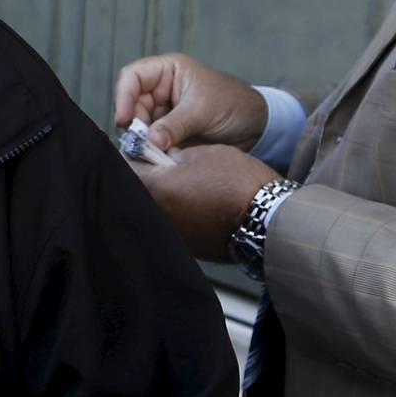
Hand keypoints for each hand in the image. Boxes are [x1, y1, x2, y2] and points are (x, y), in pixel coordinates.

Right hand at [113, 52, 267, 151]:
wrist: (259, 126)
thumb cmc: (235, 105)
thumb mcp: (203, 112)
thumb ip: (174, 125)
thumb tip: (149, 141)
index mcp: (167, 71)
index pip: (132, 77)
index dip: (123, 97)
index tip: (124, 120)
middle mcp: (160, 88)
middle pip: (131, 103)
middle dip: (134, 123)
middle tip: (140, 142)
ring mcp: (163, 110)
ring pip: (138, 123)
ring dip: (142, 138)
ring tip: (152, 151)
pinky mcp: (167, 130)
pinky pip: (150, 138)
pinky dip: (151, 147)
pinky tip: (158, 154)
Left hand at [128, 144, 278, 261]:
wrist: (270, 220)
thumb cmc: (238, 183)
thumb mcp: (202, 152)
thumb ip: (173, 154)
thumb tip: (162, 156)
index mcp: (153, 188)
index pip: (125, 166)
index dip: (133, 154)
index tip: (142, 149)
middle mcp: (155, 215)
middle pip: (138, 190)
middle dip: (147, 177)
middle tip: (162, 165)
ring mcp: (171, 234)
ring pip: (156, 209)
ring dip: (164, 197)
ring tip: (183, 185)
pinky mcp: (188, 247)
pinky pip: (174, 225)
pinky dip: (179, 214)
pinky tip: (195, 204)